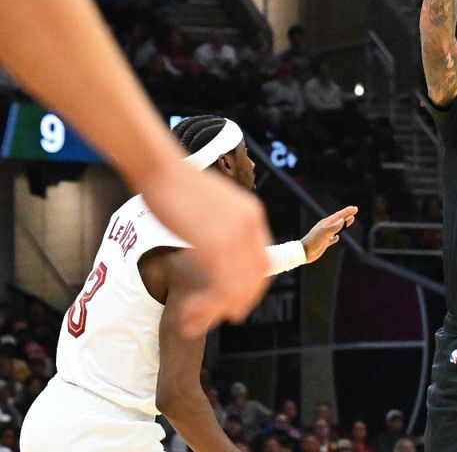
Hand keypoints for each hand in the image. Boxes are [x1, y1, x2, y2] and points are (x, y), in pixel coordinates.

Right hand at [138, 161, 271, 336]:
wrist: (160, 169)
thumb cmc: (176, 186)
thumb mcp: (212, 207)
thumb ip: (223, 228)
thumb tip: (219, 252)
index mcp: (252, 214)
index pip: (263, 262)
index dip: (252, 288)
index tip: (236, 305)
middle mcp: (249, 225)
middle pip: (255, 278)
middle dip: (237, 303)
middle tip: (219, 319)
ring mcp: (234, 234)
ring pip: (237, 287)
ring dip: (215, 310)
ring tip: (193, 322)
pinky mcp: (214, 243)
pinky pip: (221, 285)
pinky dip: (207, 305)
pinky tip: (190, 312)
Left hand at [301, 206, 357, 263]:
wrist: (304, 252)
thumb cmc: (312, 241)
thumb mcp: (324, 233)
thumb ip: (333, 227)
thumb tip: (342, 220)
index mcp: (325, 223)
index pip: (338, 216)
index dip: (346, 211)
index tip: (354, 208)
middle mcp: (326, 228)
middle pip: (339, 220)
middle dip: (347, 214)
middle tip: (355, 210)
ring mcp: (325, 235)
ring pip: (337, 228)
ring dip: (344, 224)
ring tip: (351, 219)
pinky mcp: (324, 243)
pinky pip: (332, 239)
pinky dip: (336, 237)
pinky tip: (337, 237)